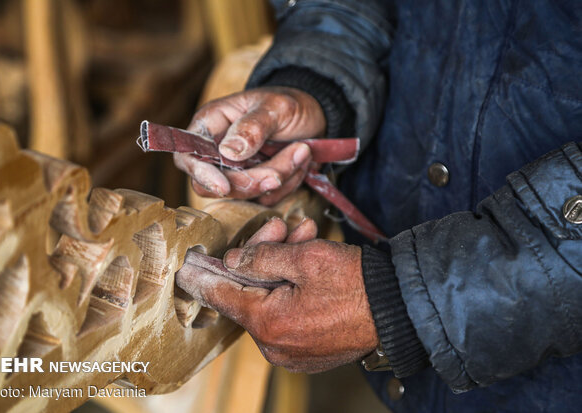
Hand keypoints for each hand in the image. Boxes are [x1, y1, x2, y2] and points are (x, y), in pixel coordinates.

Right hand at [174, 87, 325, 204]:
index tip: (224, 187)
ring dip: (279, 179)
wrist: (314, 116)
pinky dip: (288, 185)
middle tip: (291, 160)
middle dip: (254, 180)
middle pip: (218, 185)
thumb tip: (228, 151)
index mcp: (211, 125)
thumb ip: (253, 126)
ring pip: (245, 195)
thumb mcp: (277, 106)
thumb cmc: (289, 104)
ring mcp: (236, 172)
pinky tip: (300, 162)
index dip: (201, 174)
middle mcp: (218, 151)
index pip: (188, 156)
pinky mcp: (255, 185)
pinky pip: (265, 199)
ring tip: (301, 152)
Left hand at [175, 217, 377, 372]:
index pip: (223, 296)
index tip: (187, 269)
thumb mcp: (305, 258)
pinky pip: (287, 317)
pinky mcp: (310, 352)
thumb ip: (261, 258)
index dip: (204, 277)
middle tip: (279, 229)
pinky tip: (306, 269)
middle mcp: (276, 346)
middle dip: (262, 259)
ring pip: (271, 304)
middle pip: (251, 296)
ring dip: (282, 272)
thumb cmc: (356, 283)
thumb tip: (234, 262)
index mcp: (269, 323)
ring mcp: (294, 353)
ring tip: (304, 239)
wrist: (400, 309)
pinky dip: (291, 292)